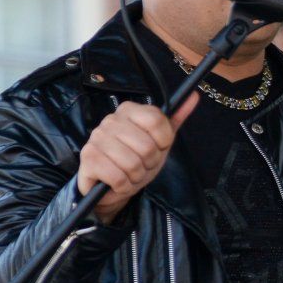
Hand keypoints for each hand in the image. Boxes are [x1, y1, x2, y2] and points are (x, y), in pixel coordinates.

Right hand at [77, 93, 198, 223]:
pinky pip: (118, 177)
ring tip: (129, 173)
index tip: (157, 147)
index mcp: (129, 110)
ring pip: (133, 164)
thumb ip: (175, 120)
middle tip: (141, 164)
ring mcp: (96, 138)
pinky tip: (117, 182)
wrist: (110, 185)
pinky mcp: (88, 159)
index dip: (163, 141)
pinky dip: (123, 186)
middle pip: (147, 146)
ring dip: (136, 176)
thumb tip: (193, 96)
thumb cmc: (137, 160)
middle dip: (149, 163)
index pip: (158, 121)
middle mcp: (110, 120)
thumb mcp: (160, 141)